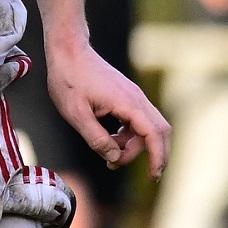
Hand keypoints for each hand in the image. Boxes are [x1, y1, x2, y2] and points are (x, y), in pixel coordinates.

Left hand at [45, 35, 169, 175]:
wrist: (68, 51)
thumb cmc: (69, 80)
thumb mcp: (76, 114)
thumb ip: (96, 139)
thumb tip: (114, 158)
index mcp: (127, 103)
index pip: (153, 134)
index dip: (157, 157)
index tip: (154, 176)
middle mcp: (136, 98)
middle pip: (159, 131)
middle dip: (152, 155)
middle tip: (130, 169)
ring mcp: (133, 97)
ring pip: (148, 127)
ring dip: (134, 146)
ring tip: (109, 156)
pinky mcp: (127, 97)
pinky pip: (137, 121)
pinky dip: (129, 136)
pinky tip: (110, 140)